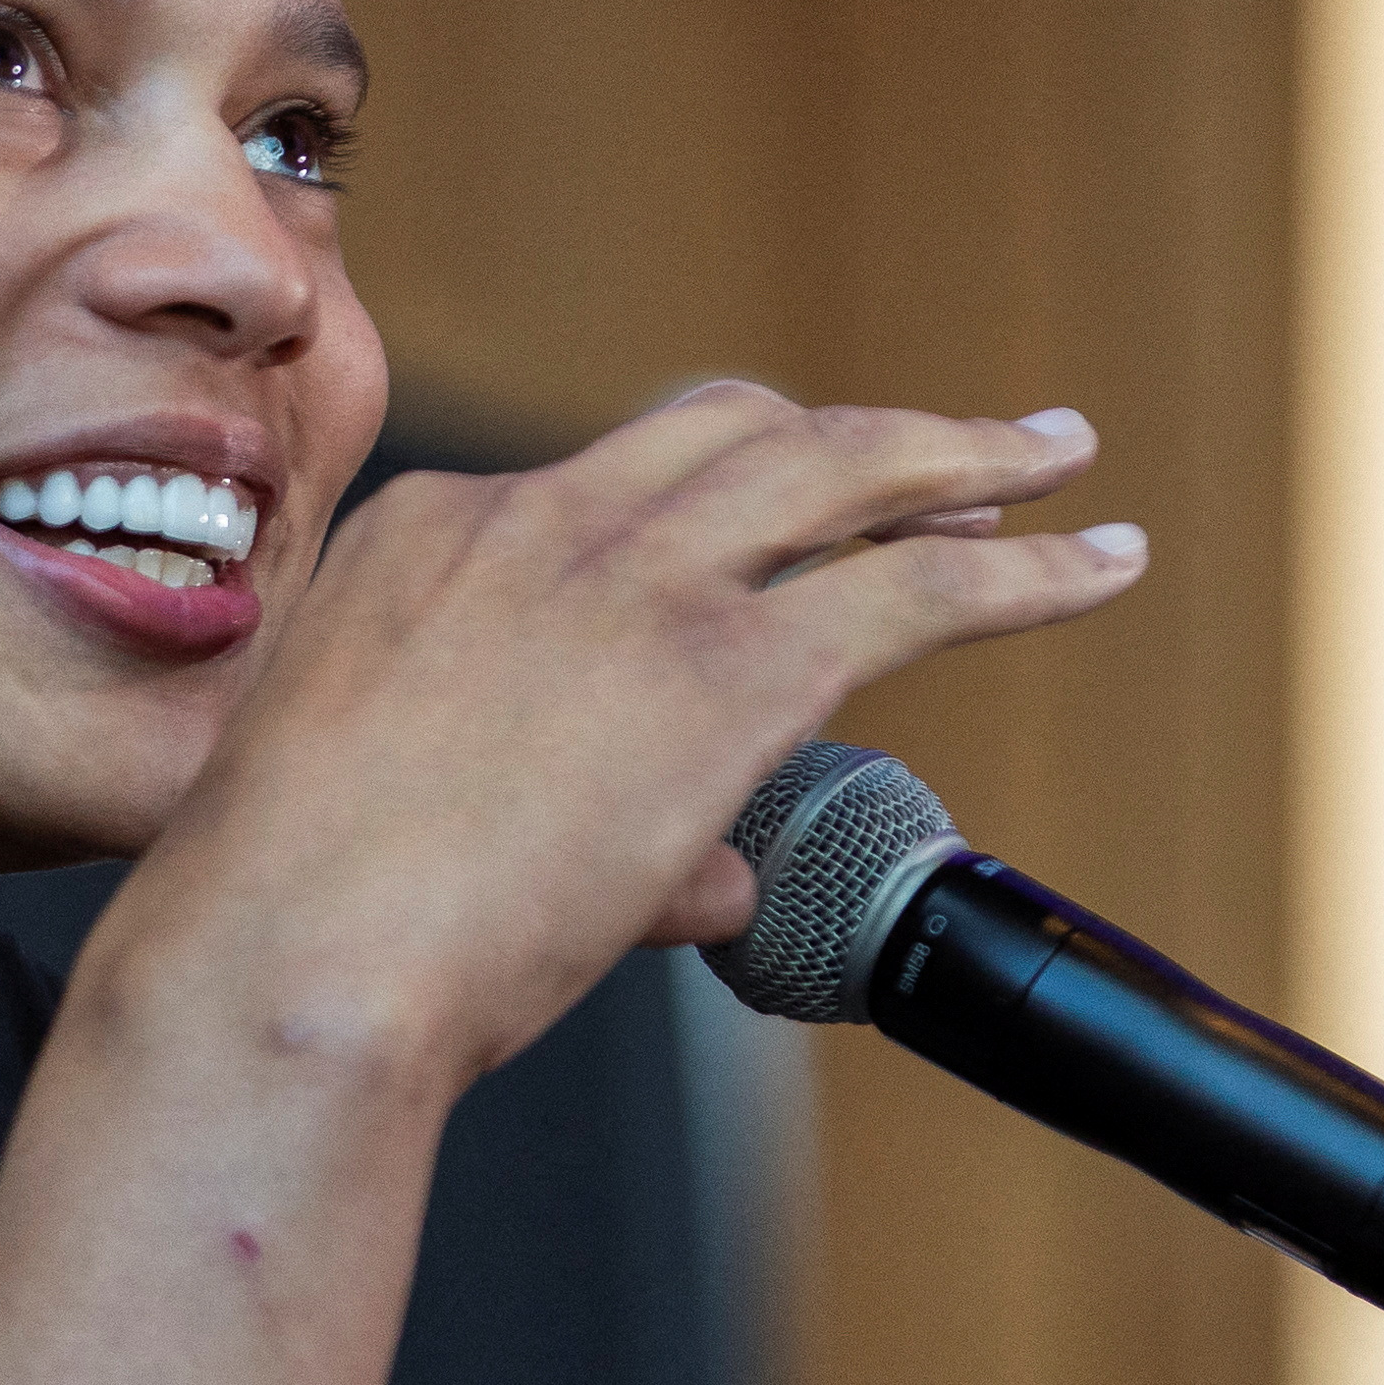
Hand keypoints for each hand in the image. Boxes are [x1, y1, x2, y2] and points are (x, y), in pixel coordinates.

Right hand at [127, 383, 1142, 1087]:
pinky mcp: (732, 663)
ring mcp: (637, 579)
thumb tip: (698, 878)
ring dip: (958, 458)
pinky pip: (920, 582)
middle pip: (729, 427)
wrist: (286, 957)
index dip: (699, 513)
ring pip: (842, 466)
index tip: (762, 547)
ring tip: (1048, 464)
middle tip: (952, 448)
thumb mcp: (373, 814)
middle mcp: (534, 520)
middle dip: (848, 433)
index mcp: (425, 534)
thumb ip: (533, 817)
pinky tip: (1097, 564)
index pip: (588, 494)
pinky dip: (1027, 565)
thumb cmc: (287, 925)